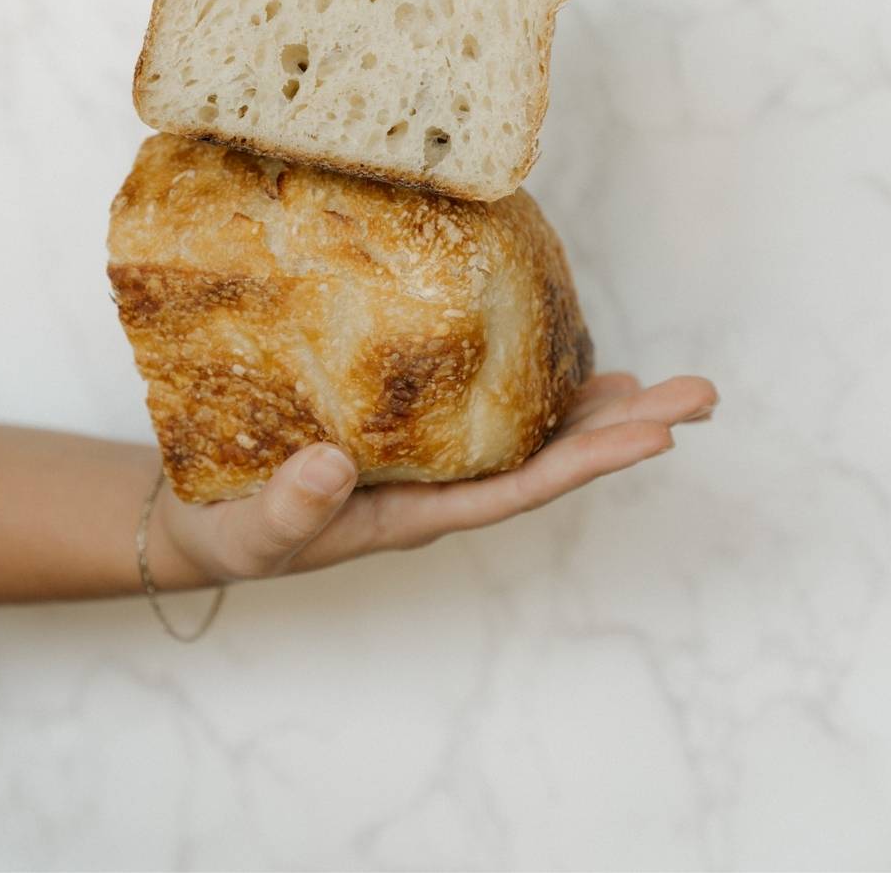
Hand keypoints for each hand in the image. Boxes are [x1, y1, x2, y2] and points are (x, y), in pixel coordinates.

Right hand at [154, 373, 718, 586]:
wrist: (200, 522)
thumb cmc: (230, 532)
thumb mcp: (252, 533)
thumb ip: (291, 509)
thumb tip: (333, 466)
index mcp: (416, 513)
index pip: (521, 487)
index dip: (589, 460)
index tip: (656, 434)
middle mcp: (437, 485)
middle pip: (546, 459)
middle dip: (622, 430)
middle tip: (699, 397)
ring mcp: (424, 459)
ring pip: (524, 433)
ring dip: (590, 411)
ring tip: (653, 388)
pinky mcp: (401, 428)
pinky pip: (479, 405)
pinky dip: (528, 384)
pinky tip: (563, 366)